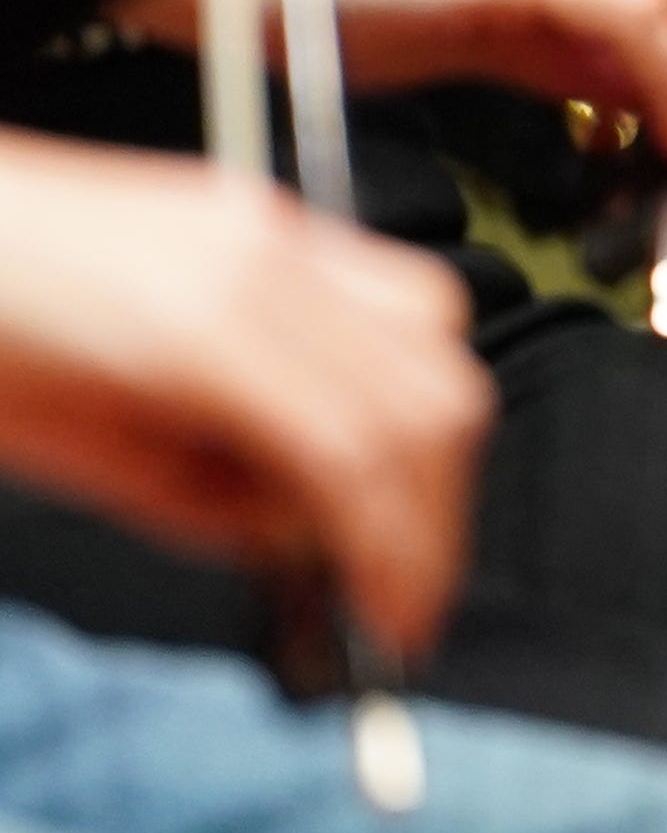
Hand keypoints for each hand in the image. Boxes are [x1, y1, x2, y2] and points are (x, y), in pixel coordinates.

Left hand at [0, 127, 486, 660]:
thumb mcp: (61, 459)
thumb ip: (196, 501)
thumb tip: (294, 540)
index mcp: (194, 329)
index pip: (357, 451)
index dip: (397, 550)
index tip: (398, 618)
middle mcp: (259, 259)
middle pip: (429, 389)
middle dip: (437, 506)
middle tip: (406, 584)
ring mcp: (271, 223)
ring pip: (438, 326)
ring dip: (432, 435)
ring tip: (384, 509)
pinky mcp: (264, 214)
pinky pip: (386, 286)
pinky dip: (397, 370)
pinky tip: (349, 425)